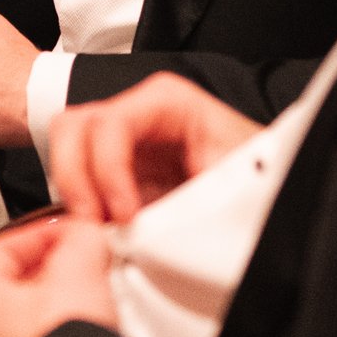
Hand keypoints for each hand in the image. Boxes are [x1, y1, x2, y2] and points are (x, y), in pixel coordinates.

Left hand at [0, 214, 119, 336]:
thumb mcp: (78, 270)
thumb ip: (79, 238)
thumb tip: (85, 232)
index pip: (3, 247)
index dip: (41, 230)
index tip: (70, 228)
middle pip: (22, 283)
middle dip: (60, 266)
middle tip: (88, 259)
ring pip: (40, 317)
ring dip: (69, 301)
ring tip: (97, 294)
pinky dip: (74, 334)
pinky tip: (98, 331)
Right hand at [48, 72, 263, 222]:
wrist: (270, 190)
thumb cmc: (259, 176)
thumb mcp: (232, 185)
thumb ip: (187, 205)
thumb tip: (142, 234)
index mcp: (167, 103)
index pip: (111, 123)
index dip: (108, 169)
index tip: (123, 214)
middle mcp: (136, 115)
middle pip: (74, 128)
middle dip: (76, 178)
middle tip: (94, 224)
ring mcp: (122, 142)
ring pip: (67, 148)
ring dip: (73, 191)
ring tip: (99, 231)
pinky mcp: (117, 171)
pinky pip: (79, 179)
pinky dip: (80, 205)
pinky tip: (102, 233)